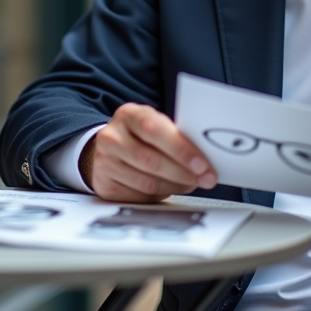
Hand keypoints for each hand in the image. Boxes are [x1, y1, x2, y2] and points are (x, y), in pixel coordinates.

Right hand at [80, 103, 216, 202]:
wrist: (108, 148)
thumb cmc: (139, 136)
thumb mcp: (154, 124)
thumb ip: (174, 135)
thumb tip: (205, 156)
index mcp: (128, 115)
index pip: (154, 130)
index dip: (181, 149)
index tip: (202, 164)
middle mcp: (112, 137)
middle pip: (151, 160)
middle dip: (184, 172)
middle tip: (205, 178)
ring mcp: (105, 162)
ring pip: (147, 182)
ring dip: (176, 185)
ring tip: (192, 183)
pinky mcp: (104, 185)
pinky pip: (139, 195)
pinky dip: (162, 194)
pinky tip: (173, 188)